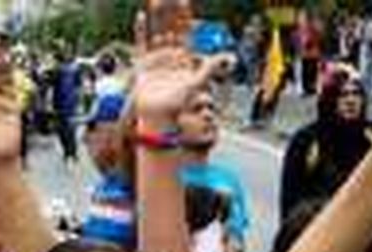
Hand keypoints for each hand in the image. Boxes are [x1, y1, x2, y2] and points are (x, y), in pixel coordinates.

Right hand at [130, 0, 231, 122]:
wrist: (158, 119)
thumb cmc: (178, 106)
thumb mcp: (197, 83)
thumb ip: (211, 68)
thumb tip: (231, 58)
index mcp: (184, 58)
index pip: (185, 31)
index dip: (184, 16)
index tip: (184, 1)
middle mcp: (170, 56)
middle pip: (169, 27)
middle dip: (169, 12)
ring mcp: (155, 59)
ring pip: (155, 31)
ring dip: (156, 16)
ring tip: (156, 0)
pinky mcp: (141, 65)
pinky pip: (140, 44)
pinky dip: (140, 31)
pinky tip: (141, 17)